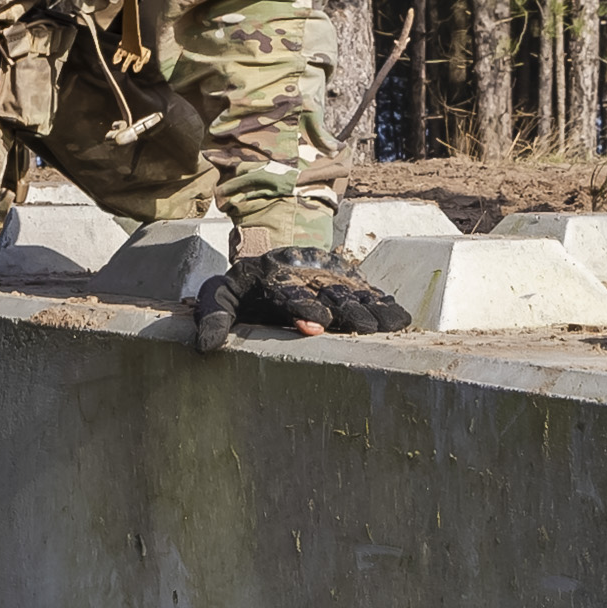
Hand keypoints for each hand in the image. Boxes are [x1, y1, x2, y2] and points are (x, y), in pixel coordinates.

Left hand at [185, 243, 412, 349]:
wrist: (267, 261)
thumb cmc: (242, 289)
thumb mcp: (219, 295)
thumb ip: (213, 316)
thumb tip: (206, 346)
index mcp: (272, 276)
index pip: (289, 291)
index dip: (304, 307)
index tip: (318, 324)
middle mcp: (305, 273)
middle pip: (327, 291)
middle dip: (345, 309)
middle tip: (361, 327)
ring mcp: (329, 275)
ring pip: (352, 292)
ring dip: (371, 309)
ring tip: (390, 325)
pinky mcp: (348, 280)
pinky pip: (368, 292)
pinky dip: (384, 304)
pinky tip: (400, 318)